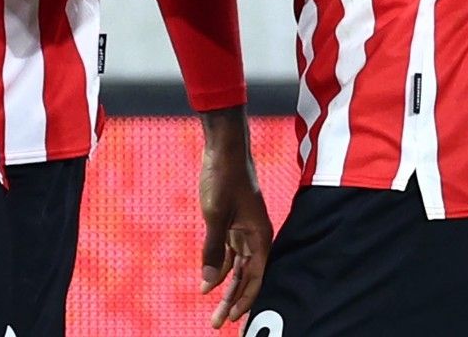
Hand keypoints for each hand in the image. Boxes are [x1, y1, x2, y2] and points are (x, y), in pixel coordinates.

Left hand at [198, 108, 270, 327]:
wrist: (223, 148)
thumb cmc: (223, 178)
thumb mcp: (214, 215)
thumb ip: (213, 250)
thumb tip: (210, 283)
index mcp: (259, 235)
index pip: (255, 277)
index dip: (245, 300)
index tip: (233, 319)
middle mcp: (255, 236)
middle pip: (247, 277)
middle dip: (233, 301)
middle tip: (218, 323)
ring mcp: (244, 230)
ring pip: (238, 267)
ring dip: (226, 287)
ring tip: (213, 309)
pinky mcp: (232, 223)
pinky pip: (229, 253)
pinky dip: (220, 267)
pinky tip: (209, 282)